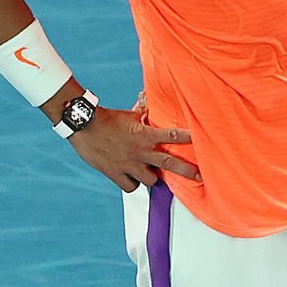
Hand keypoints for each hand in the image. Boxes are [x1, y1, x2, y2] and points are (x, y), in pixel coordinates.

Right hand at [68, 104, 199, 191]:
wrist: (83, 127)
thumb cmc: (108, 119)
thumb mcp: (130, 114)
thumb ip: (145, 111)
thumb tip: (150, 99)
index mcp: (144, 134)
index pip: (172, 136)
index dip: (187, 138)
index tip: (203, 141)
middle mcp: (139, 151)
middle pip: (168, 164)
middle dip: (186, 171)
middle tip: (200, 176)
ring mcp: (128, 164)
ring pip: (151, 180)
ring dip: (154, 176)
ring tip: (153, 172)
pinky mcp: (115, 174)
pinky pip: (131, 186)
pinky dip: (134, 184)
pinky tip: (134, 178)